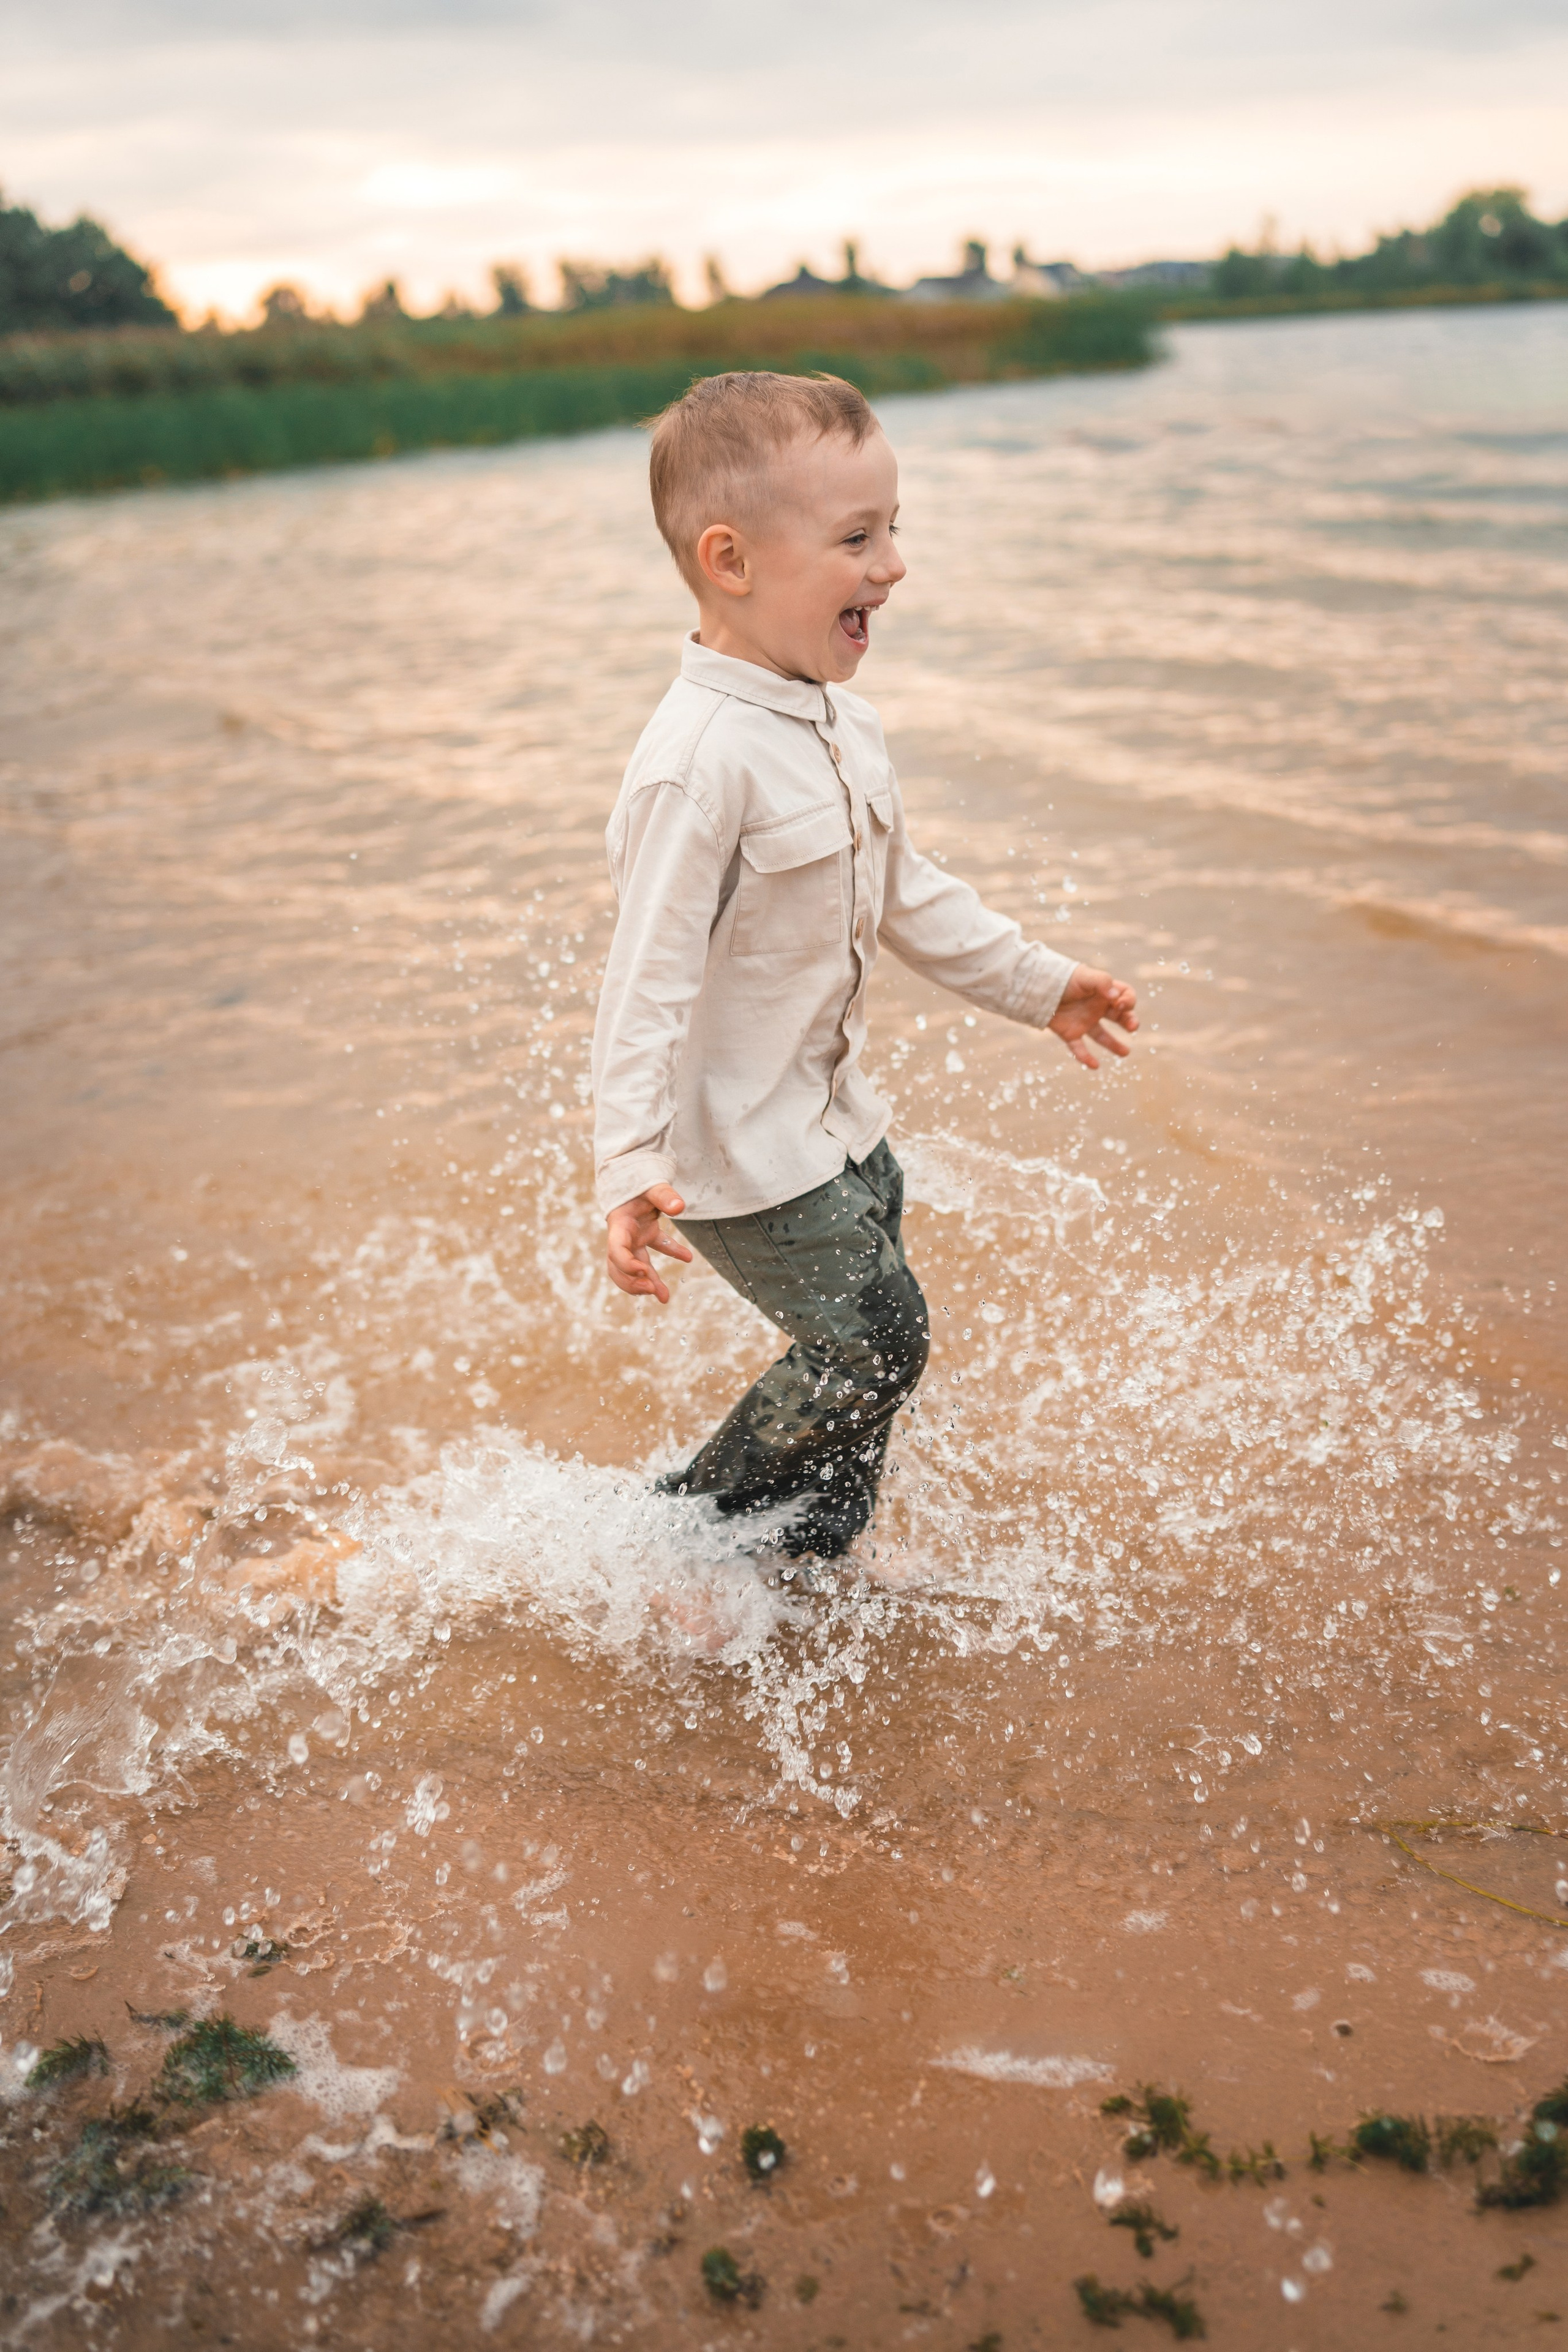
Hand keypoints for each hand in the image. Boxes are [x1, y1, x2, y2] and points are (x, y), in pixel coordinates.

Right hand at [605, 1183, 692, 1303]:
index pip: (616, 1251)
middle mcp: (623, 1234)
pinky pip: (658, 1248)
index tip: (644, 1272)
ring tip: (665, 1297)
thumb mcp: (650, 1184)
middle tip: (653, 1292)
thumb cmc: (637, 1176)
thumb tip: (680, 1207)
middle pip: (620, 1267)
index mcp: (619, 1224)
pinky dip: (672, 1252)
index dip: (627, 1265)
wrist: (631, 1168)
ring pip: (637, 1264)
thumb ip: (664, 1195)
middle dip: (633, 1283)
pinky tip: (689, 1257)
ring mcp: (634, 1236)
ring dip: (649, 1281)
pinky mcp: (646, 1232)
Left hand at [1048, 963, 1138, 1069]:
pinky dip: (1085, 1058)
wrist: (1039, 987)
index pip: (1125, 996)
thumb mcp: (1085, 976)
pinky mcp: (1070, 1033)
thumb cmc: (1064, 978)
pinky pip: (1079, 1048)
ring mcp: (1084, 1022)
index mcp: (1103, 993)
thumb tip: (1117, 998)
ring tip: (1125, 1053)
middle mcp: (1096, 1008)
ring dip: (1114, 1045)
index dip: (1128, 1001)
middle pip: (1119, 1017)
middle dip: (1129, 1022)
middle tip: (1132, 1027)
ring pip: (1102, 1036)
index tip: (1120, 1004)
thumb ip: (1103, 983)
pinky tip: (1094, 1066)